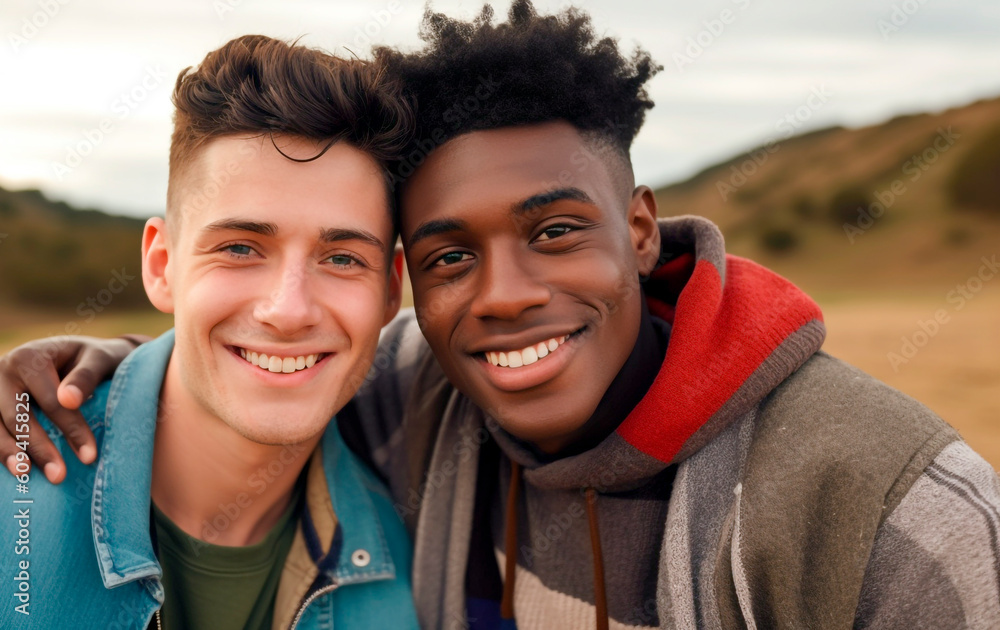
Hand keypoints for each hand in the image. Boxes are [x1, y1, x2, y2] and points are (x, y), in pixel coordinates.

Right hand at [0, 335, 145, 482]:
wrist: (79, 355)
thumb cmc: (92, 358)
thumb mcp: (98, 358)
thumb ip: (86, 376)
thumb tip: (68, 400)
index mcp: (31, 358)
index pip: (51, 400)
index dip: (71, 429)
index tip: (89, 456)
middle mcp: (5, 372)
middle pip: (17, 416)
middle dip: (39, 448)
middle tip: (59, 476)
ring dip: (11, 454)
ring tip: (25, 475)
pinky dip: (2, 450)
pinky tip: (16, 467)